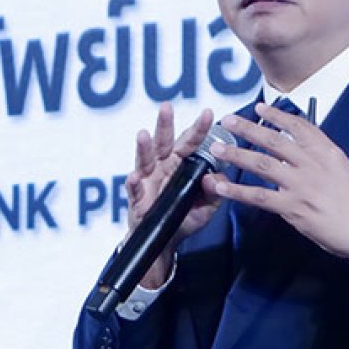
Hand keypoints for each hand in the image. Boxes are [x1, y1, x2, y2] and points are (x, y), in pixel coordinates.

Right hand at [127, 105, 219, 288]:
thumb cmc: (186, 218)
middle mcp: (163, 166)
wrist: (166, 241)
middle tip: (166, 107)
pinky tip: (135, 177)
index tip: (208, 113)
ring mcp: (148, 180)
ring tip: (144, 135)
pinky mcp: (136, 198)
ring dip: (144, 147)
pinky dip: (134, 183)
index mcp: (181, 164)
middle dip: (165, 125)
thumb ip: (214, 191)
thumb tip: (214, 177)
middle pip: (164, 142)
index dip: (199, 128)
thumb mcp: (208, 206)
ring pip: (145, 159)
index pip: (191, 142)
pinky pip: (134, 189)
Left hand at [211, 102, 348, 258]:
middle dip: (248, 128)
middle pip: (274, 140)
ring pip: (262, 163)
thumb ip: (320, 157)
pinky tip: (220, 186)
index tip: (258, 108)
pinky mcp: (292, 207)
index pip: (298, 126)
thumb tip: (299, 149)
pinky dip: (237, 191)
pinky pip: (258, 196)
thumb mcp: (342, 169)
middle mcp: (312, 163)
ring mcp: (300, 184)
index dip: (276, 116)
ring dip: (236, 154)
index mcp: (326, 151)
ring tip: (216, 149)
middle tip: (228, 121)